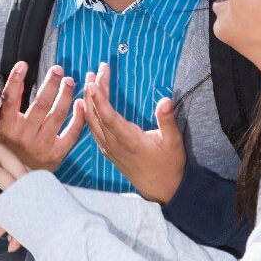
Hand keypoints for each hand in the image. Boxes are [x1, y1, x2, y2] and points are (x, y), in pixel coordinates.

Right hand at [0, 61, 84, 170]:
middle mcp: (23, 136)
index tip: (23, 64)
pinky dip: (78, 117)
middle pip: (40, 104)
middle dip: (50, 84)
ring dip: (65, 95)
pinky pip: (71, 132)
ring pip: (57, 114)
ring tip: (69, 81)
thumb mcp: (2, 125)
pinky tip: (81, 103)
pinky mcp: (56, 154)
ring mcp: (41, 146)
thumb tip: (16, 73)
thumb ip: (8, 103)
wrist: (17, 178)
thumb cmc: (9, 145)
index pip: (10, 99)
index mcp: (7, 127)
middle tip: (58, 69)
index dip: (15, 80)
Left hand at [83, 62, 185, 202]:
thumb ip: (167, 121)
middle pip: (96, 115)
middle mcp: (114, 144)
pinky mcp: (109, 151)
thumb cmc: (169, 164)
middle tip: (93, 71)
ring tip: (88, 80)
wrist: (163, 189)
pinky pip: (93, 129)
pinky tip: (86, 103)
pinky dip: (88, 113)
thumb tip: (165, 101)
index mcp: (129, 140)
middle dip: (92, 92)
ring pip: (91, 122)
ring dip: (88, 100)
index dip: (99, 99)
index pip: (108, 117)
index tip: (93, 82)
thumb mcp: (174, 142)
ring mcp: (109, 148)